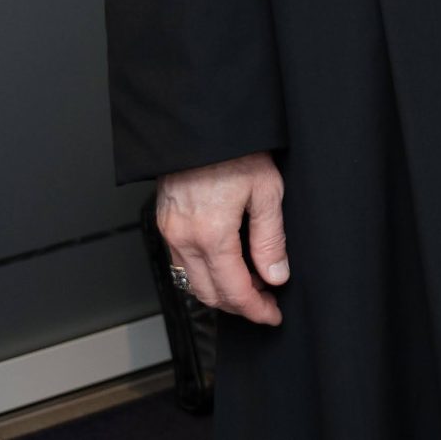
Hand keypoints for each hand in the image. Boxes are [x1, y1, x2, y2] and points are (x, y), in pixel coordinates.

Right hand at [155, 152, 287, 324]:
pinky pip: (181, 262)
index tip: (272, 315)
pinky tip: (226, 265)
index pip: (234, 290)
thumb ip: (270, 239)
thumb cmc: (236, 151)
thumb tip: (276, 276)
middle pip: (209, 294)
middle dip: (239, 305)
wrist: (200, 124)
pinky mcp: (164, 223)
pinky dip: (204, 273)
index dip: (255, 309)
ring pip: (191, 281)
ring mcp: (169, 232)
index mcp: (211, 235)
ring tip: (251, 285)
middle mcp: (183, 239)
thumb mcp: (267, 191)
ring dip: (220, 291)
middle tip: (265, 303)